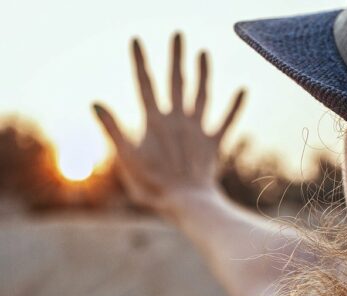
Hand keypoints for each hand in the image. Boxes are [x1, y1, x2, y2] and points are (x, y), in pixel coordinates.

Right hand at [93, 33, 245, 216]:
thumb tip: (95, 103)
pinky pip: (227, 123)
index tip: (136, 39)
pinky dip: (234, 107)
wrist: (185, 203)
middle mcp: (178, 120)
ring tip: (204, 53)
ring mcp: (198, 131)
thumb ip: (113, 129)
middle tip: (179, 34)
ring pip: (202, 95)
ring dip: (204, 73)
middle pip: (177, 81)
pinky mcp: (213, 144)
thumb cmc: (152, 185)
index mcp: (155, 121)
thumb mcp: (126, 159)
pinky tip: (243, 90)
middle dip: (176, 56)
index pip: (145, 85)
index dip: (139, 62)